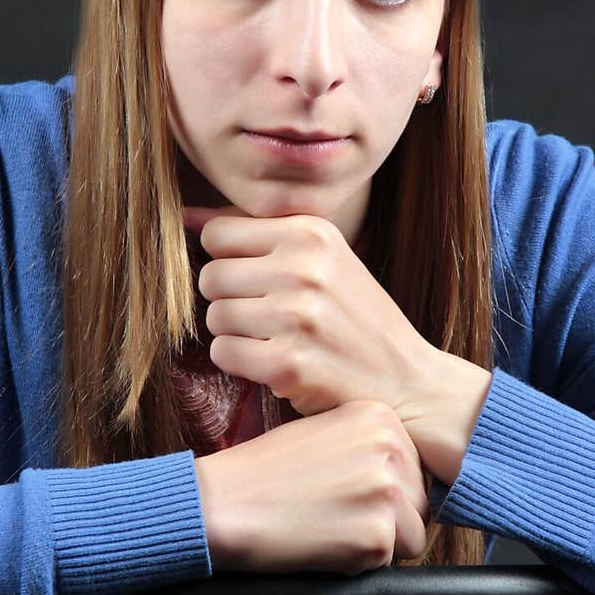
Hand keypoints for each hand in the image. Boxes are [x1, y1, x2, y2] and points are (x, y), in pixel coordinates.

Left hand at [184, 202, 492, 484]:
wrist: (407, 378)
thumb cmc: (355, 317)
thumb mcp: (323, 259)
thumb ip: (260, 235)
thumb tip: (187, 216)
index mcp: (311, 232)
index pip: (218, 232)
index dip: (227, 260)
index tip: (255, 279)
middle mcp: (304, 268)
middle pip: (210, 276)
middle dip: (229, 300)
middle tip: (265, 316)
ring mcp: (297, 316)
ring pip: (214, 317)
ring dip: (235, 334)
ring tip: (273, 339)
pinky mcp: (288, 363)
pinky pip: (224, 353)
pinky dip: (240, 363)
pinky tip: (272, 362)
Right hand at [194, 400, 429, 574]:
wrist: (224, 503)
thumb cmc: (263, 472)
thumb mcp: (320, 431)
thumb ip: (366, 446)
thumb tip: (404, 476)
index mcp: (379, 416)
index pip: (412, 467)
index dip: (384, 490)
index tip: (347, 493)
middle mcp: (391, 447)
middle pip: (418, 501)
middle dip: (387, 517)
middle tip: (335, 514)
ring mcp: (386, 490)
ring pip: (412, 534)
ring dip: (377, 541)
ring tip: (329, 526)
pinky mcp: (377, 534)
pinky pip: (388, 562)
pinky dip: (357, 563)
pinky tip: (321, 542)